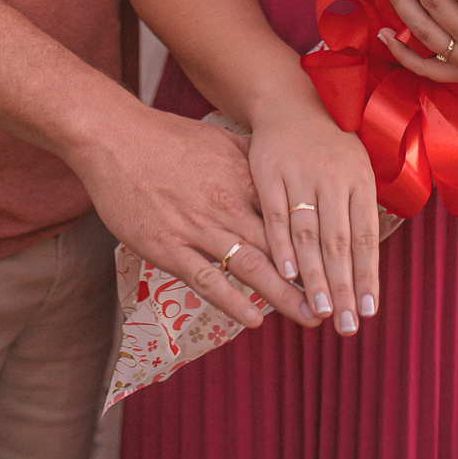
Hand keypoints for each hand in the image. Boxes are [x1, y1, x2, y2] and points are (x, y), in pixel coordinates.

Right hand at [75, 101, 317, 328]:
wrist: (116, 138)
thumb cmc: (166, 138)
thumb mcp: (219, 140)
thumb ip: (251, 160)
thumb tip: (282, 170)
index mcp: (243, 178)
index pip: (290, 215)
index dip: (317, 241)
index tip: (342, 262)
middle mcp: (228, 204)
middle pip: (279, 246)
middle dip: (311, 278)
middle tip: (337, 304)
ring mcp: (198, 227)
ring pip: (250, 266)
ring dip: (283, 295)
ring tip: (309, 317)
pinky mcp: (168, 246)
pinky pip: (206, 279)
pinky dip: (232, 301)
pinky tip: (253, 321)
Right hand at [247, 99, 379, 335]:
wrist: (289, 102)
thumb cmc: (329, 144)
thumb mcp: (355, 168)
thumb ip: (359, 211)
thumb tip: (368, 265)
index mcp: (359, 179)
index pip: (366, 237)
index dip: (367, 276)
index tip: (368, 312)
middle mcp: (333, 177)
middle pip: (339, 242)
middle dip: (343, 287)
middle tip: (346, 326)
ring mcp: (299, 174)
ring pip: (308, 234)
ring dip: (314, 277)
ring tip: (320, 310)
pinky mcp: (268, 171)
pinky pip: (275, 215)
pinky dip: (281, 246)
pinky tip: (287, 275)